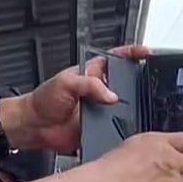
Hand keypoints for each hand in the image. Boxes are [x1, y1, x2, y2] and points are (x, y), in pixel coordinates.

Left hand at [3, 45, 150, 153]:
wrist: (35, 126)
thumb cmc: (43, 100)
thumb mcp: (66, 83)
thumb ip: (89, 85)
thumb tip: (111, 95)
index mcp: (91, 73)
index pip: (116, 58)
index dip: (132, 53)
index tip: (146, 53)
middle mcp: (98, 90)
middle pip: (125, 83)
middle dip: (137, 83)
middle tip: (147, 83)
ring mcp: (101, 109)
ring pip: (124, 107)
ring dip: (130, 108)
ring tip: (138, 106)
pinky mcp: (100, 127)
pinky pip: (116, 127)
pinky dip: (122, 128)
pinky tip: (125, 127)